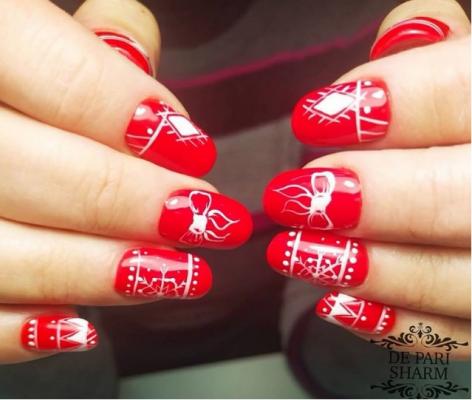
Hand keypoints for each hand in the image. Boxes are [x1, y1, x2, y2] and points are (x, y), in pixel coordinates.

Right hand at [0, 0, 251, 363]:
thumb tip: (146, 73)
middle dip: (135, 202)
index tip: (195, 150)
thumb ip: (96, 42)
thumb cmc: (21, 82)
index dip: (131, 112)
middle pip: (34, 171)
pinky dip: (23, 330)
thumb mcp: (44, 33)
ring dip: (103, 271)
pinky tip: (79, 325)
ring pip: (4, 252)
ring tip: (179, 274)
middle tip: (204, 219)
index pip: (56, 71)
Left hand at [264, 0, 469, 357]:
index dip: (398, 101)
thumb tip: (405, 35)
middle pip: (465, 198)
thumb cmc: (465, 120)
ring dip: (372, 269)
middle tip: (300, 194)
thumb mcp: (467, 68)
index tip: (315, 116)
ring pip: (463, 280)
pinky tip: (337, 302)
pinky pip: (455, 336)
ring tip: (295, 251)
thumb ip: (441, 48)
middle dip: (378, 197)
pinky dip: (394, 324)